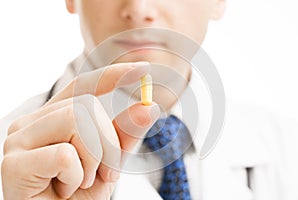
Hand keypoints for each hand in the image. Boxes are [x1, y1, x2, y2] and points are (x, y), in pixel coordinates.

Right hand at [1, 62, 159, 199]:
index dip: (112, 75)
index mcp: (53, 118)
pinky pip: (65, 154)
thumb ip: (125, 134)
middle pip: (87, 107)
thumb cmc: (79, 194)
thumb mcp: (109, 161)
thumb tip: (148, 106)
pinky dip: (76, 176)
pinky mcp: (13, 163)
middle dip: (108, 145)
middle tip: (101, 173)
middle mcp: (32, 122)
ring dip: (93, 160)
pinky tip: (62, 188)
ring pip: (77, 122)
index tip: (142, 69)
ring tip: (79, 180)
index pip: (83, 86)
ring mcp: (18, 139)